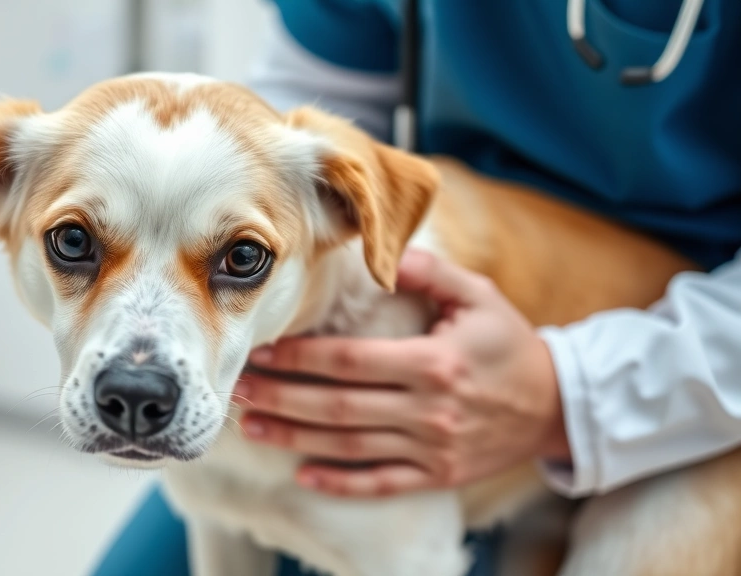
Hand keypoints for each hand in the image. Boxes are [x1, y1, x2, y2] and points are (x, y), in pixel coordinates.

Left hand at [234, 249, 567, 497]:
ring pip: (349, 446)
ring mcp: (432, 449)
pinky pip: (381, 484)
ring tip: (250, 426)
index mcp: (434, 362)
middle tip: (237, 390)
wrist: (556, 407)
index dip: (301, 357)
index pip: (351, 361)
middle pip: (338, 407)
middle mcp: (429, 410)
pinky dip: (341, 483)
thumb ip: (430, 273)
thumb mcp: (479, 296)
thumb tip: (382, 256)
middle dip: (281, 398)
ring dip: (295, 438)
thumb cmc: (509, 344)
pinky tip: (302, 475)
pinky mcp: (438, 476)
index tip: (262, 349)